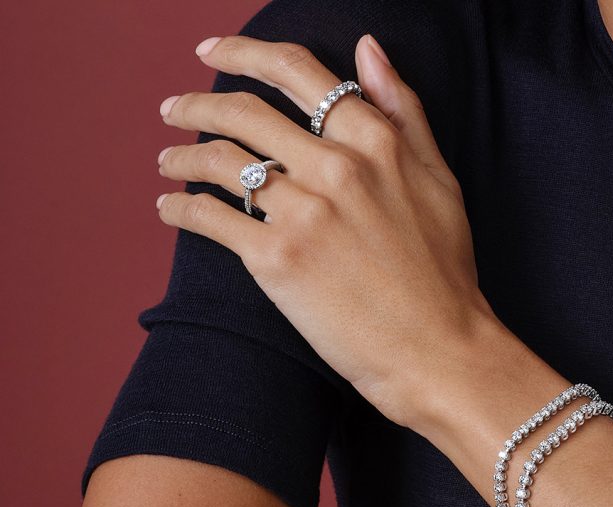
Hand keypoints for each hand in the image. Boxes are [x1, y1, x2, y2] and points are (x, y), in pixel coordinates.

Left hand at [154, 34, 497, 433]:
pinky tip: (169, 208)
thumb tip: (366, 48)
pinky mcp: (277, 261)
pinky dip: (179, 207)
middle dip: (195, 104)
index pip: (296, 72)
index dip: (243, 53)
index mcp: (376, 142)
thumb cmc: (443, 271)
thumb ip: (402, 110)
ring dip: (180, 155)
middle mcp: (336, 167)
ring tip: (167, 160)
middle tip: (173, 108)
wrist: (438, 349)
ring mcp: (304, 213)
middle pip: (243, 111)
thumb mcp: (440, 179)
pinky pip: (209, 217)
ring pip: (218, 161)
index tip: (213, 51)